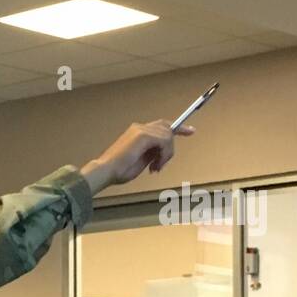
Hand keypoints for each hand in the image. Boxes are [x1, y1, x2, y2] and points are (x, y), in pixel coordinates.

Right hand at [79, 119, 194, 194]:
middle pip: (167, 127)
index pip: (161, 125)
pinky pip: (165, 141)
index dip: (178, 128)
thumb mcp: (142, 160)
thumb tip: (162, 153)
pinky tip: (155, 164)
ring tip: (155, 167)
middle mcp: (140, 127)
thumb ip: (153, 152)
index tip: (190, 131)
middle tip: (165, 161)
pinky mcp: (144, 135)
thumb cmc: (118, 170)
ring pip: (168, 136)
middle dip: (172, 144)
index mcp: (137, 132)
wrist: (105, 171)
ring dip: (166, 154)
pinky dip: (164, 154)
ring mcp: (142, 129)